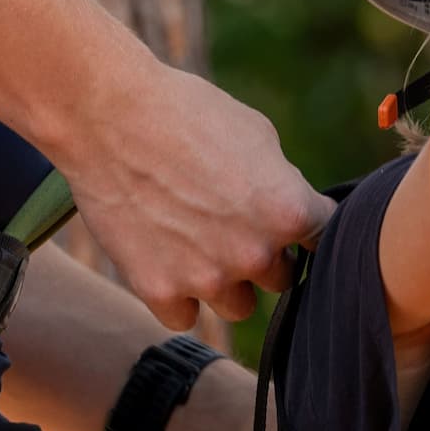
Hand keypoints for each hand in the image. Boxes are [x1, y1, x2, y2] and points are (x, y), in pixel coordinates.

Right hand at [60, 56, 332, 328]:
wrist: (107, 115)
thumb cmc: (187, 113)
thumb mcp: (258, 136)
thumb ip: (285, 186)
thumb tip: (297, 215)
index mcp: (289, 211)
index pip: (322, 238)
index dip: (305, 224)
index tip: (285, 214)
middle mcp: (254, 253)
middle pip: (280, 278)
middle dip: (264, 254)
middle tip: (230, 221)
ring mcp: (206, 278)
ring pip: (239, 306)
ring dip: (226, 282)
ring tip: (197, 241)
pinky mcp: (158, 290)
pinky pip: (185, 317)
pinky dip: (178, 296)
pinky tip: (167, 260)